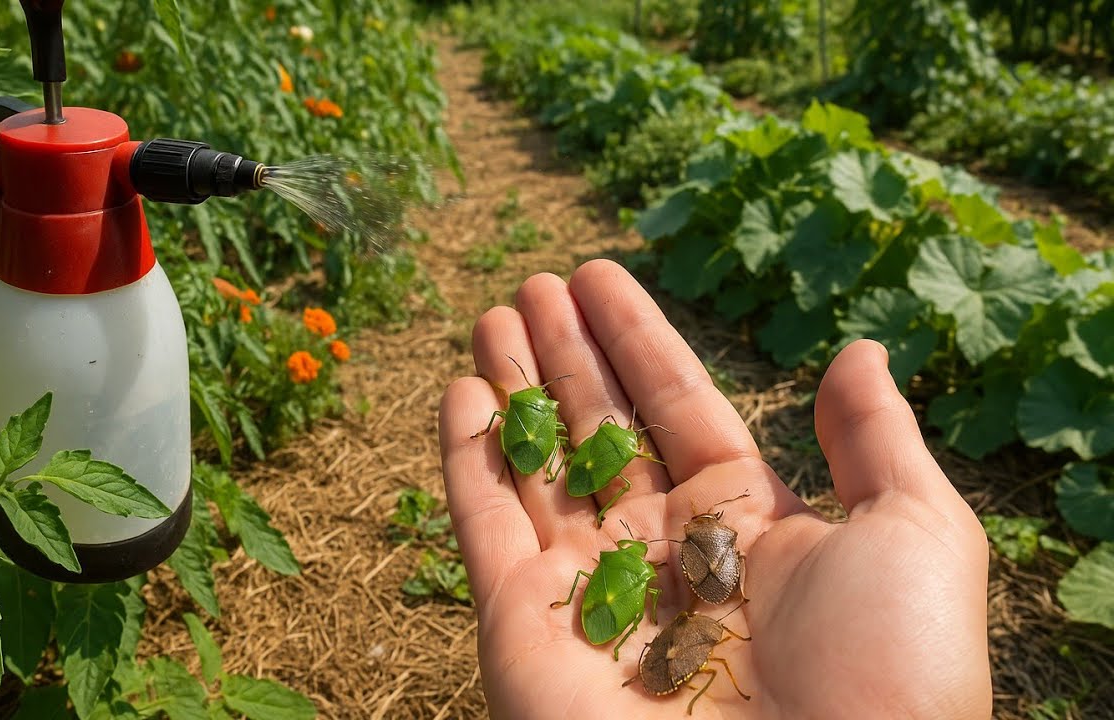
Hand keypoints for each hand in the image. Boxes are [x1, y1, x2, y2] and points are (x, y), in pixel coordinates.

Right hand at [438, 260, 990, 719]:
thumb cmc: (885, 675)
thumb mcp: (916, 535)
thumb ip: (875, 442)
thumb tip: (857, 352)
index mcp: (747, 529)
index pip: (678, 408)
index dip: (637, 341)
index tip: (598, 276)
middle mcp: (660, 556)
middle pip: (601, 432)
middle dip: (565, 357)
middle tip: (532, 284)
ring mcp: (587, 593)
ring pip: (536, 469)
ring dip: (512, 391)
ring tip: (491, 314)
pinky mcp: (522, 629)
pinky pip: (485, 528)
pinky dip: (465, 461)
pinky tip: (460, 392)